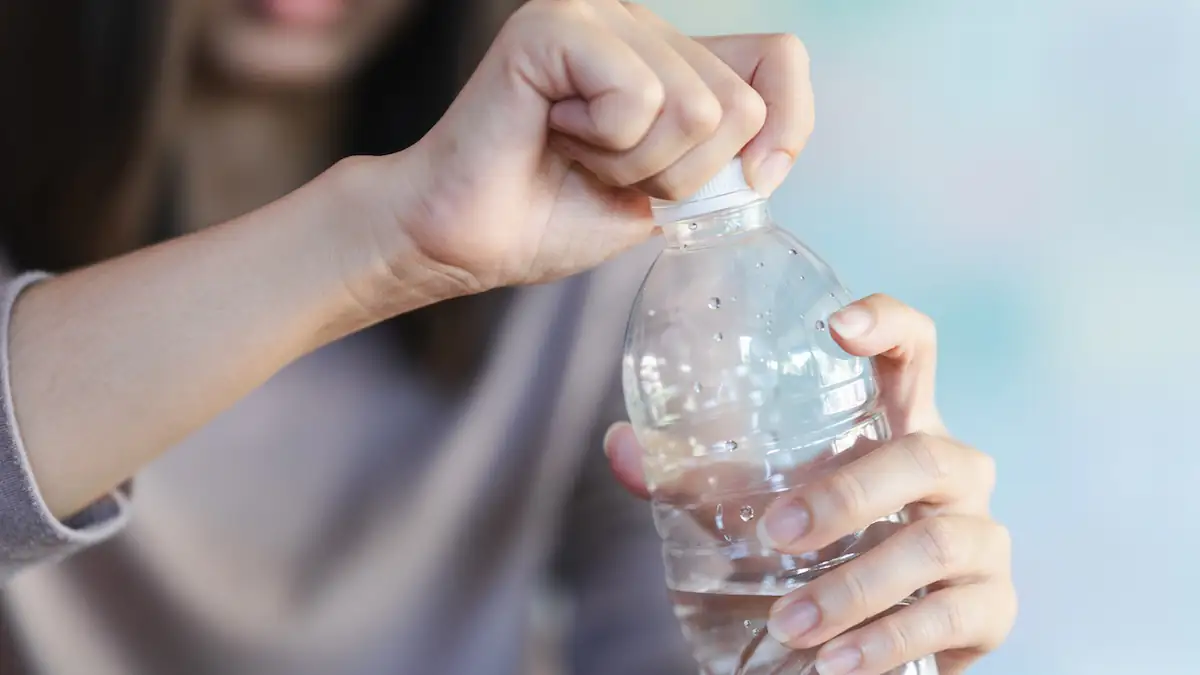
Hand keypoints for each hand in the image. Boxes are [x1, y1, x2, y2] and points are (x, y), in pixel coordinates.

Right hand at [367, 0, 812, 295]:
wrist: (465, 241)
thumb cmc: (550, 216)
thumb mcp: (666, 194)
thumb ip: (722, 160)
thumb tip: (767, 154)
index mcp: (670, 56)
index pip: (780, 58)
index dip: (788, 125)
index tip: (750, 180)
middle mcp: (638, 22)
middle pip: (739, 103)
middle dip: (680, 173)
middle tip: (608, 173)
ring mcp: (597, 14)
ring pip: (694, 106)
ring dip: (635, 165)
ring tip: (576, 155)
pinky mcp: (555, 24)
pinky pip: (637, 96)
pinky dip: (604, 143)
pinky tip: (553, 132)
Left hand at [604, 295, 1015, 674]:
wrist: (874, 639)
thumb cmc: (818, 548)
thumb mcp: (760, 503)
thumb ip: (692, 478)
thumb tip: (620, 448)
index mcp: (898, 425)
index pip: (915, 351)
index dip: (888, 323)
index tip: (835, 326)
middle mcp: (952, 471)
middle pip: (924, 453)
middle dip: (847, 494)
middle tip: (777, 535)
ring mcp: (980, 537)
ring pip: (936, 542)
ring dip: (856, 587)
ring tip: (792, 625)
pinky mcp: (991, 606)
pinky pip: (952, 617)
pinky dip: (888, 642)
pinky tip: (836, 663)